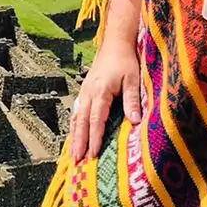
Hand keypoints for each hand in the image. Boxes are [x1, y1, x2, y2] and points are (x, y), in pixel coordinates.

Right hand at [66, 43, 141, 161]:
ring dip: (74, 137)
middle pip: (82, 122)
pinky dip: (75, 126)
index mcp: (100, 91)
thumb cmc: (125, 61)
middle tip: (76, 162)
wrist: (115, 44)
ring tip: (72, 155)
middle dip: (79, 143)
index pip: (96, 119)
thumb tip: (135, 121)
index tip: (92, 155)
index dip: (94, 138)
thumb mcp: (133, 79)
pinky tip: (74, 136)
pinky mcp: (84, 91)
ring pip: (76, 118)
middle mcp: (88, 93)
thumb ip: (132, 100)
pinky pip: (77, 112)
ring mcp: (84, 92)